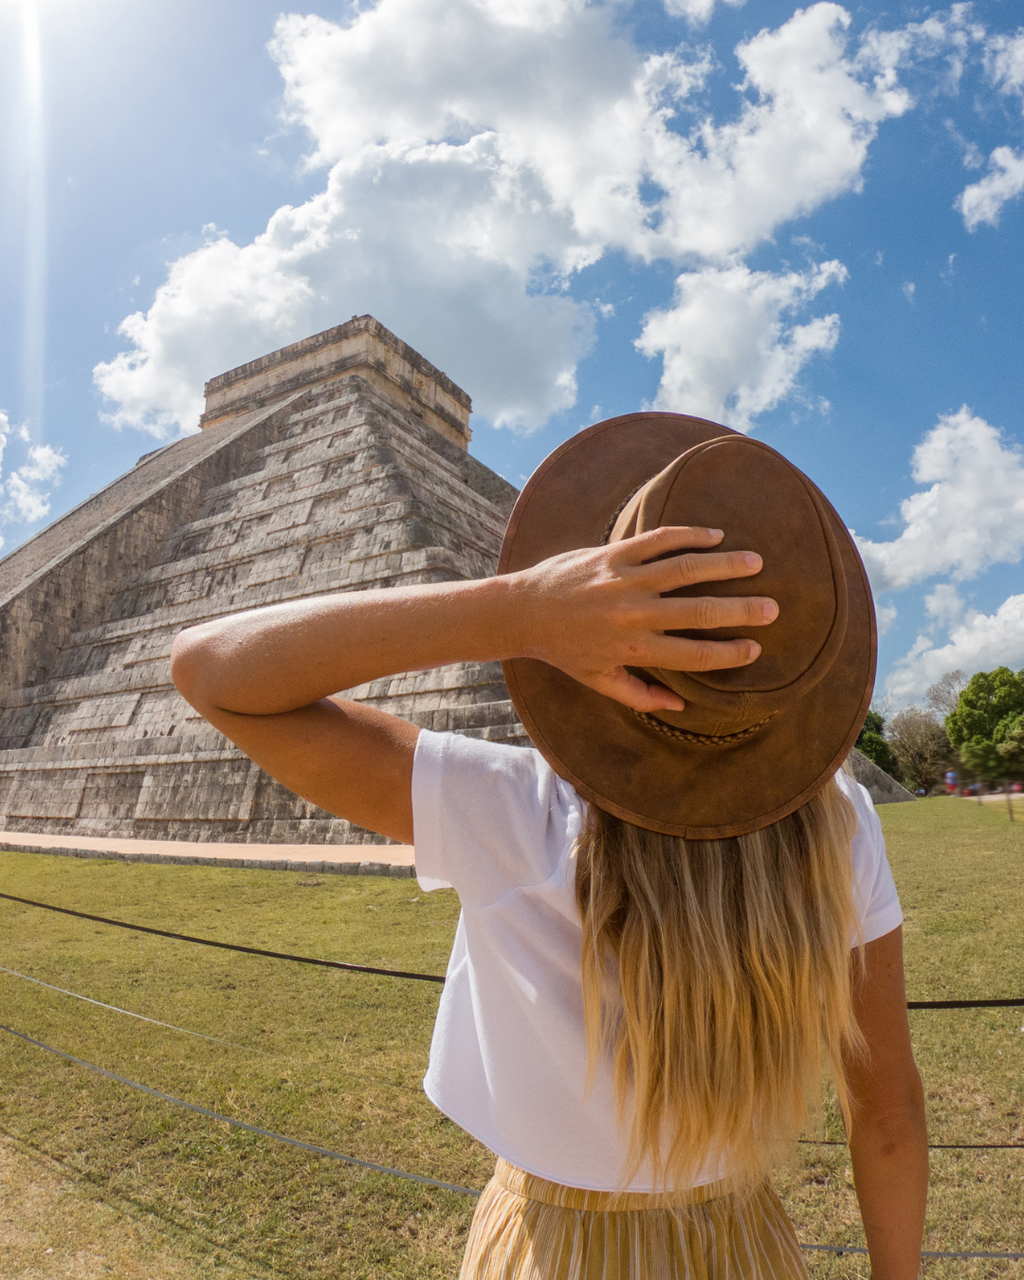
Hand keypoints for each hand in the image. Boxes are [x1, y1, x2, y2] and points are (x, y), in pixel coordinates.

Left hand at [509, 526, 777, 712]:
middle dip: (742, 610)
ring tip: (755, 563)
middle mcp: (634, 614)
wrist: (523, 611)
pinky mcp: (613, 553)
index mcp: (634, 650)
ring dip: (725, 565)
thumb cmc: (564, 650)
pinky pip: (658, 540)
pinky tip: (715, 536)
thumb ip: (640, 696)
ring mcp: (624, 580)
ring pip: (686, 569)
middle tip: (772, 607)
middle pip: (701, 612)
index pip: (695, 654)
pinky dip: (689, 535)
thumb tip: (680, 706)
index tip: (755, 648)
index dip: (730, 653)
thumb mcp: (599, 681)